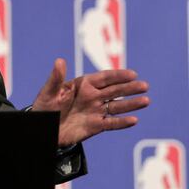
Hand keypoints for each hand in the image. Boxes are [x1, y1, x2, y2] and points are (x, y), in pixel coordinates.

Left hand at [32, 58, 149, 146]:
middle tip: (144, 85)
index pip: (104, 78)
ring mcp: (95, 111)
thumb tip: (60, 60)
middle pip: (115, 91)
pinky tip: (133, 120)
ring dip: (131, 104)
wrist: (43, 128)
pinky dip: (122, 122)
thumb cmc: (44, 107)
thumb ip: (56, 78)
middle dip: (130, 88)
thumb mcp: (48, 92)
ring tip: (145, 101)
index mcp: (83, 85)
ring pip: (117, 107)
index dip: (118, 75)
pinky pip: (112, 123)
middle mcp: (92, 97)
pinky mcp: (96, 126)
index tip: (132, 74)